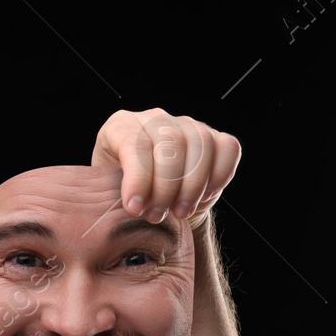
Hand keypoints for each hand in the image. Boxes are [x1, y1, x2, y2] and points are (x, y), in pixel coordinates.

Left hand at [91, 108, 239, 226]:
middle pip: (170, 144)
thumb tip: (132, 207)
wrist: (151, 197)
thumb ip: (115, 192)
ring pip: (200, 145)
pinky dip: (220, 175)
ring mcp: (187, 124)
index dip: (138, 179)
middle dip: (165, 187)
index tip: (135, 210)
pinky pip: (227, 147)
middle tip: (156, 216)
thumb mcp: (108, 191)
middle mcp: (155, 118)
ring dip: (192, 185)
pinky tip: (204, 197)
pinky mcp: (214, 136)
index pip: (134, 145)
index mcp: (121, 126)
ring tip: (179, 213)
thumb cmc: (124, 193)